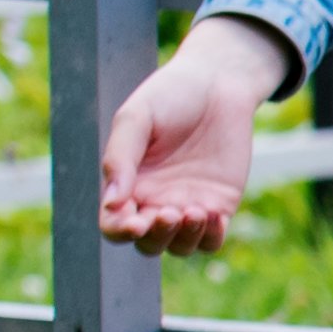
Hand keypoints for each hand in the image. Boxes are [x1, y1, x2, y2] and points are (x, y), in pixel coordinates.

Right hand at [95, 20, 294, 256]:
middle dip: (154, 236)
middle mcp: (153, 200)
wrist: (217, 85)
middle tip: (168, 213)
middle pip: (146, 243)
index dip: (120, 231)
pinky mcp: (219, 204)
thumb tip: (112, 202)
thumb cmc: (168, 97)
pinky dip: (210, 237)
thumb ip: (120, 158)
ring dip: (183, 238)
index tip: (134, 222)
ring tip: (193, 211)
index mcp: (126, 184)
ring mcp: (187, 205)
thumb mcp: (136, 119)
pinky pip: (212, 238)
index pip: (114, 224)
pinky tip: (213, 215)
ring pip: (179, 246)